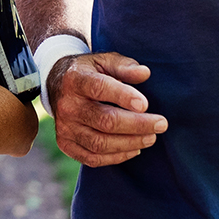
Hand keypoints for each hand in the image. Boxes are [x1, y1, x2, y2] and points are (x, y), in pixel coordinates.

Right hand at [46, 52, 167, 167]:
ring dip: (130, 143)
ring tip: (151, 137)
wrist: (57, 84)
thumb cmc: (90, 72)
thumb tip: (144, 73)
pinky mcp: (65, 143)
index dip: (123, 97)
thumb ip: (124, 66)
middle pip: (104, 120)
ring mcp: (64, 127)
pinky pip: (92, 158)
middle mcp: (67, 105)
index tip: (145, 104)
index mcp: (76, 79)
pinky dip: (116, 157)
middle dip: (137, 124)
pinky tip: (134, 149)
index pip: (99, 88)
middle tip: (161, 124)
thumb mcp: (104, 60)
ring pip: (99, 143)